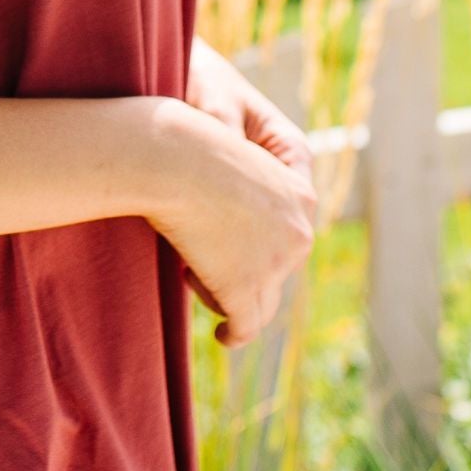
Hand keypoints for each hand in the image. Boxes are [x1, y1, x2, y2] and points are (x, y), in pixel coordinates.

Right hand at [143, 42, 318, 346]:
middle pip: (279, 262)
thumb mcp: (227, 138)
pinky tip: (223, 335)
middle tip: (200, 255)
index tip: (237, 251)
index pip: (292, 227)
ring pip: (264, 295)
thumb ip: (239, 161)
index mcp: (301, 191)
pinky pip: (248, 322)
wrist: (168, 153)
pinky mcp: (249, 288)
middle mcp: (302, 226)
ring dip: (230, 289)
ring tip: (193, 272)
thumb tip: (237, 189)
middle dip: (242, 266)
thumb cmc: (187, 135)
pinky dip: (236, 330)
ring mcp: (279, 260)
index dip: (260, 240)